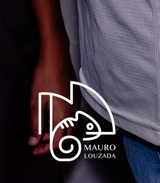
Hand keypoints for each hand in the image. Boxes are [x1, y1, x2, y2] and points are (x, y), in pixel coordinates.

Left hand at [29, 41, 74, 155]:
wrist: (57, 58)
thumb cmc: (46, 77)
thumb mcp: (36, 103)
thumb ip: (35, 124)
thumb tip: (34, 141)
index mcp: (63, 114)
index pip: (58, 142)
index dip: (45, 150)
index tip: (34, 150)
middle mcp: (73, 111)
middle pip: (67, 138)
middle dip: (52, 145)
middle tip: (37, 145)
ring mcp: (76, 104)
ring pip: (71, 128)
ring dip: (58, 135)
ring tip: (43, 134)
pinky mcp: (75, 98)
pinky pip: (72, 118)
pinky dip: (62, 125)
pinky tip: (51, 120)